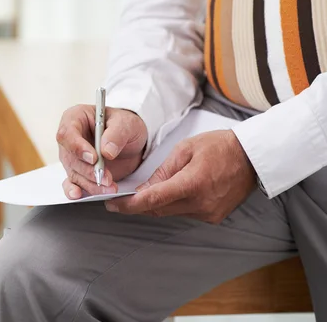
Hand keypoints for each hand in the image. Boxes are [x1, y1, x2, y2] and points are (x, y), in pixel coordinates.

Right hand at [56, 104, 147, 199]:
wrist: (131, 141)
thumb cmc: (124, 125)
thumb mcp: (126, 123)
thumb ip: (117, 134)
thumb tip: (107, 151)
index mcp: (75, 118)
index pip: (67, 133)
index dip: (77, 147)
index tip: (93, 158)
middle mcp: (70, 139)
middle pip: (70, 157)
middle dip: (88, 170)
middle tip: (106, 177)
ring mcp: (72, 157)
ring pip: (73, 173)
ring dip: (90, 183)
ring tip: (109, 188)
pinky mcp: (78, 172)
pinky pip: (71, 183)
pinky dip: (74, 190)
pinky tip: (78, 195)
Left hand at [105, 130, 256, 223]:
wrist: (252, 157)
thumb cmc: (219, 146)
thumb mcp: (185, 150)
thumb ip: (162, 172)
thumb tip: (142, 190)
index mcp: (192, 184)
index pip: (152, 200)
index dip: (129, 205)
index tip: (112, 205)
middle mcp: (200, 203)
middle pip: (158, 210)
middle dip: (138, 205)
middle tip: (120, 199)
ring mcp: (208, 213)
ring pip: (170, 213)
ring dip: (156, 204)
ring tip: (148, 191)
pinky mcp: (213, 217)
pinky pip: (184, 213)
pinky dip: (174, 205)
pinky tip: (173, 193)